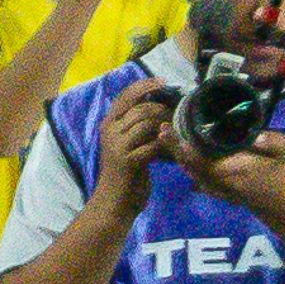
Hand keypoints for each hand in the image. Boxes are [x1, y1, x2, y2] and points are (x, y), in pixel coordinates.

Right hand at [93, 80, 180, 199]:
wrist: (114, 202)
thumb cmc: (124, 172)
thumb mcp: (126, 144)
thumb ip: (135, 125)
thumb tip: (156, 103)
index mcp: (108, 124)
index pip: (125, 96)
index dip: (144, 85)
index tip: (163, 81)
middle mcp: (109, 131)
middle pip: (140, 109)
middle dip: (162, 109)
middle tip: (176, 116)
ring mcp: (118, 146)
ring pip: (147, 124)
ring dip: (166, 125)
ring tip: (175, 132)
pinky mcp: (128, 161)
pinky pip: (153, 144)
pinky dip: (166, 144)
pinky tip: (173, 149)